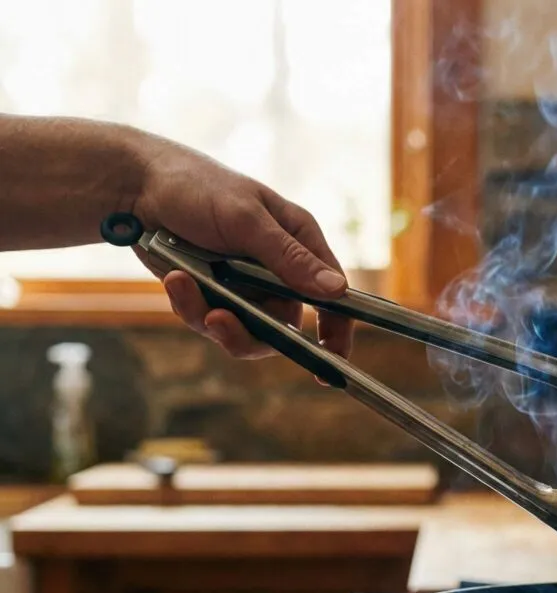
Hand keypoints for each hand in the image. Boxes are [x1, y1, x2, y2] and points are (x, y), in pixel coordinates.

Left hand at [131, 138, 352, 359]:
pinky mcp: (214, 293)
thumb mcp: (246, 220)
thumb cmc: (197, 186)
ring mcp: (245, 285)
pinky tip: (173, 278)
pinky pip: (211, 321)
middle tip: (219, 322)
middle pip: (283, 325)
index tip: (332, 359)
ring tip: (181, 286)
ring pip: (245, 330)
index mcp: (299, 242)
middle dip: (249, 331)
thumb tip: (337, 291)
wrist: (135, 184)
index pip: (333, 295)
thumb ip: (290, 258)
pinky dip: (190, 306)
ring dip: (212, 318)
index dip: (337, 329)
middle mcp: (277, 269)